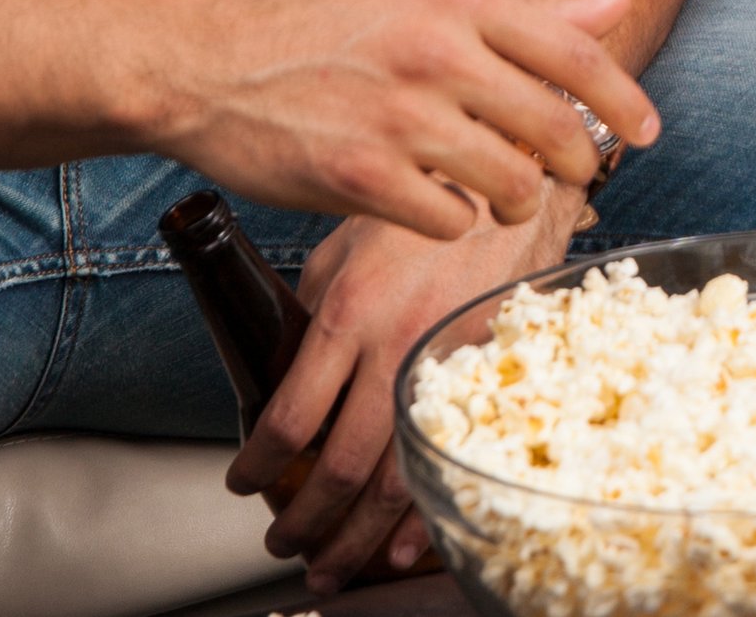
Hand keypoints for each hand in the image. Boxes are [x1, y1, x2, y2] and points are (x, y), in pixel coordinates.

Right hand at [148, 0, 655, 237]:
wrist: (212, 66)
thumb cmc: (324, 30)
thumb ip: (526, 10)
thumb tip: (615, 1)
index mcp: (459, 1)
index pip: (574, 53)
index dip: (624, 100)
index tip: (648, 132)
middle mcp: (436, 52)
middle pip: (554, 128)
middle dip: (577, 164)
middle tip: (573, 176)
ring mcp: (399, 116)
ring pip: (511, 183)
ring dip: (519, 202)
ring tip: (504, 199)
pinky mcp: (360, 176)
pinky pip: (449, 220)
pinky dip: (454, 222)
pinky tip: (437, 207)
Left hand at [237, 195, 581, 588]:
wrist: (512, 189)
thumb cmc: (422, 213)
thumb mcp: (346, 251)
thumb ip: (316, 310)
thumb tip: (290, 365)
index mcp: (348, 315)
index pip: (290, 417)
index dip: (258, 464)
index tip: (243, 482)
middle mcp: (393, 350)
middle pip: (338, 465)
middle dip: (302, 519)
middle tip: (281, 543)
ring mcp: (445, 370)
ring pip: (392, 479)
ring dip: (354, 535)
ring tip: (330, 566)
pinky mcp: (486, 377)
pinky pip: (447, 460)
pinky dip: (420, 518)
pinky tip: (397, 548)